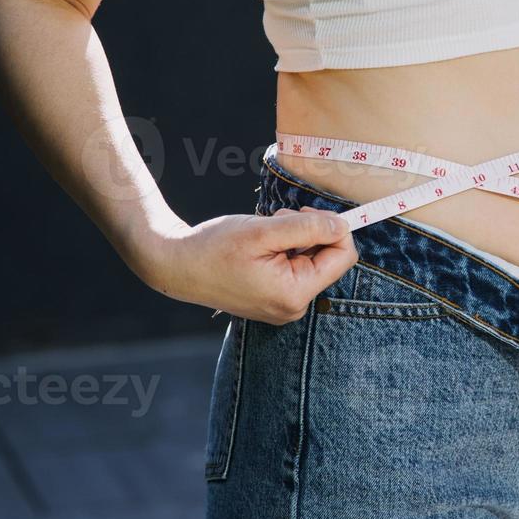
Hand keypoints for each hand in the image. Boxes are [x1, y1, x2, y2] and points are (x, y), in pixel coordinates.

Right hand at [133, 206, 357, 324]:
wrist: (176, 265)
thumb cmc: (213, 248)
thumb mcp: (263, 231)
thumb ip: (308, 228)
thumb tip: (342, 225)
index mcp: (295, 294)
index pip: (343, 257)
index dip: (335, 228)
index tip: (308, 211)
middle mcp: (293, 306)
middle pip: (328, 259)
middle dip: (309, 232)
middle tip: (277, 220)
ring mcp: (283, 305)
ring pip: (311, 260)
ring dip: (294, 238)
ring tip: (264, 232)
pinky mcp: (273, 298)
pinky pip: (294, 268)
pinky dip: (284, 249)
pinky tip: (260, 245)